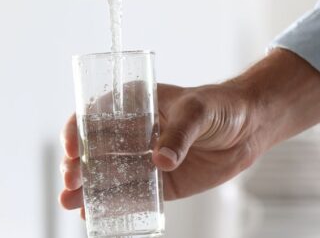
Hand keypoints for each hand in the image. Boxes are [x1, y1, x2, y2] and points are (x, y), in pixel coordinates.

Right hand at [59, 82, 260, 217]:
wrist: (250, 128)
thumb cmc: (221, 106)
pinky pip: (131, 194)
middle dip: (76, 165)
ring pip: (106, 174)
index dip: (76, 130)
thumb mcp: (198, 111)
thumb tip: (160, 161)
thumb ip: (180, 134)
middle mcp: (130, 131)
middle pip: (93, 148)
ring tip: (69, 202)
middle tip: (70, 181)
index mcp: (133, 104)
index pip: (94, 115)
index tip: (70, 148)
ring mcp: (142, 158)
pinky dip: (112, 205)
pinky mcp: (158, 181)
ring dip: (85, 188)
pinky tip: (93, 214)